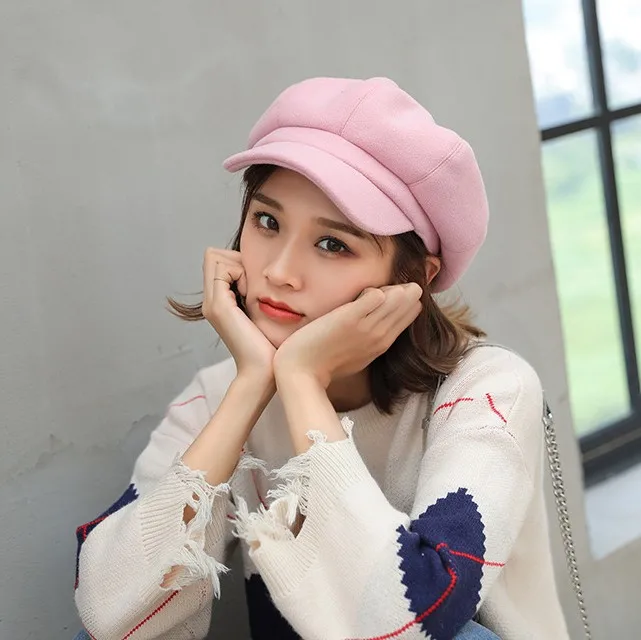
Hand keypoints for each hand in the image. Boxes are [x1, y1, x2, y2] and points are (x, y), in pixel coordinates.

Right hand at [202, 248, 275, 379]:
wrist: (264, 372)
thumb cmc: (271, 346)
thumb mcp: (263, 313)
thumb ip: (258, 295)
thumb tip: (269, 277)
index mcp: (220, 302)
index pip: (217, 260)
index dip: (237, 262)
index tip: (253, 284)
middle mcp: (211, 301)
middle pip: (213, 255)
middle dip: (236, 261)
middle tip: (252, 285)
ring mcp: (212, 304)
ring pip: (215, 258)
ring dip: (238, 267)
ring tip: (251, 292)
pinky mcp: (219, 306)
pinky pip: (223, 269)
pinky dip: (240, 274)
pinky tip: (250, 295)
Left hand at [273, 284, 422, 387]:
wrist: (301, 373)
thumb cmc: (323, 363)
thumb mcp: (355, 354)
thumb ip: (367, 339)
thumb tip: (372, 325)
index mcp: (382, 344)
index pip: (411, 313)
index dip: (406, 300)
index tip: (395, 292)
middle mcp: (379, 336)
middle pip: (408, 304)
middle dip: (406, 291)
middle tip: (399, 285)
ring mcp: (365, 327)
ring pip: (396, 299)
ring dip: (394, 289)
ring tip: (387, 288)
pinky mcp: (349, 319)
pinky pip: (375, 297)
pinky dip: (374, 291)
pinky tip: (368, 291)